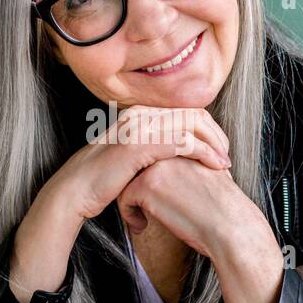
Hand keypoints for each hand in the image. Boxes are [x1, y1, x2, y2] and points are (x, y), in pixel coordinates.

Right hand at [49, 105, 232, 221]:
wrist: (76, 191)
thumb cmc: (101, 179)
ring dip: (215, 143)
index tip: (219, 147)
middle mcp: (141, 114)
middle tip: (226, 154)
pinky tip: (215, 165)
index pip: (184, 111)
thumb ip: (150, 147)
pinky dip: (205, 153)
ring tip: (225, 162)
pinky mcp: (141, 145)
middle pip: (193, 113)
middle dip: (216, 133)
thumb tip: (174, 152)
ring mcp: (141, 127)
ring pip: (193, 125)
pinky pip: (184, 142)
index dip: (207, 128)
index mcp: (139, 113)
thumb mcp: (129, 155)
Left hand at [117, 156, 283, 302]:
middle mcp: (168, 146)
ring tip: (138, 216)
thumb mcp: (209, 173)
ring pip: (127, 178)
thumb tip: (171, 176)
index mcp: (184, 141)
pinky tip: (141, 226)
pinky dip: (129, 214)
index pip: (152, 151)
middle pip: (137, 162)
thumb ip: (189, 165)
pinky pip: (125, 197)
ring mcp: (156, 163)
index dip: (146, 173)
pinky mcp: (147, 183)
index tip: (151, 195)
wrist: (231, 225)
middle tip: (136, 206)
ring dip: (130, 199)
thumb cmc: (225, 207)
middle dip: (134, 184)